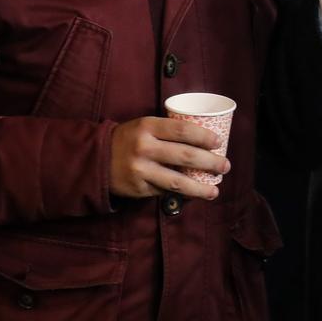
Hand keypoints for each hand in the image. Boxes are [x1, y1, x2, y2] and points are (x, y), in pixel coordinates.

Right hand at [108, 117, 228, 199]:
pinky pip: (165, 192)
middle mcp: (144, 148)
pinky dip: (182, 194)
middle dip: (210, 162)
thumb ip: (167, 130)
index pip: (182, 130)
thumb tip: (203, 137)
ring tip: (215, 190)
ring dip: (200, 188)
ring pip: (177, 181)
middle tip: (225, 166)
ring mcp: (141, 170)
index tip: (219, 142)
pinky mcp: (138, 188)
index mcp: (147, 127)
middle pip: (185, 156)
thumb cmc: (129, 139)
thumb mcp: (144, 125)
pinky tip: (195, 195)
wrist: (96, 159)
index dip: (204, 136)